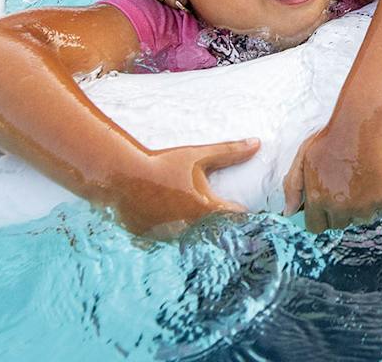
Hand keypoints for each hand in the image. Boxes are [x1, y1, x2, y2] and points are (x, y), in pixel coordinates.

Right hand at [107, 137, 258, 238]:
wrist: (124, 176)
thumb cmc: (164, 164)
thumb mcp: (198, 156)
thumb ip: (230, 152)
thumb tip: (257, 143)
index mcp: (206, 208)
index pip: (235, 218)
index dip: (243, 214)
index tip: (245, 208)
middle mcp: (191, 227)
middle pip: (214, 232)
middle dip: (219, 226)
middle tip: (217, 214)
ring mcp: (170, 236)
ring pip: (189, 238)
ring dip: (193, 231)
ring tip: (188, 216)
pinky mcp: (151, 239)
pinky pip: (165, 238)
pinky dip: (169, 231)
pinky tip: (166, 220)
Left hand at [284, 116, 381, 232]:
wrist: (363, 120)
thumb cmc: (332, 135)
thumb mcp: (304, 156)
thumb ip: (293, 185)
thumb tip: (289, 212)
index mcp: (317, 198)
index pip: (316, 227)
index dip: (321, 215)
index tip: (329, 204)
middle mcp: (339, 206)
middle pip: (340, 224)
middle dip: (342, 210)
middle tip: (348, 186)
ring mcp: (363, 204)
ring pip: (362, 218)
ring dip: (364, 205)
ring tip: (363, 181)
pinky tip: (379, 178)